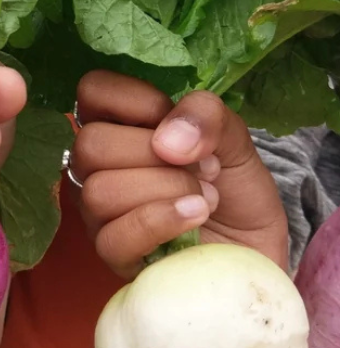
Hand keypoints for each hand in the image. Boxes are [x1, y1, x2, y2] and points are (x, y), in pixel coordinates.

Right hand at [71, 71, 289, 277]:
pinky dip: (163, 220)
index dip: (138, 100)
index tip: (173, 119)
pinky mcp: (113, 256)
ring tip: (203, 197)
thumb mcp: (235, 139)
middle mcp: (95, 168)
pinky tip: (195, 215)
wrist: (257, 246)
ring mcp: (98, 214)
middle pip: (90, 145)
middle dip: (154, 154)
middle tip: (200, 167)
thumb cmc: (235, 189)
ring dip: (166, 189)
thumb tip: (168, 140)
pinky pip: (115, 238)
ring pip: (100, 192)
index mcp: (117, 127)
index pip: (93, 90)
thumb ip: (208, 117)